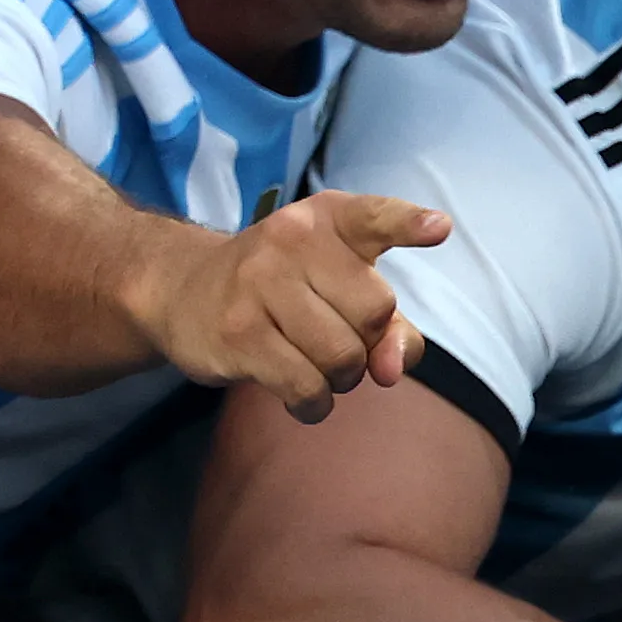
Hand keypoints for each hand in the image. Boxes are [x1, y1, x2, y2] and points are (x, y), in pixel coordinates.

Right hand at [131, 189, 447, 413]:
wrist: (183, 290)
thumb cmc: (279, 289)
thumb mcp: (334, 284)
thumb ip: (388, 324)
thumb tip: (391, 369)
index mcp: (326, 219)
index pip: (374, 217)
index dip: (408, 224)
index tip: (438, 230)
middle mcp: (292, 241)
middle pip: (376, 311)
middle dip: (369, 343)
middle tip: (339, 343)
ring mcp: (259, 284)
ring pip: (342, 356)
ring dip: (342, 378)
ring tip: (317, 367)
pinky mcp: (237, 334)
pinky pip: (305, 386)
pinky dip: (315, 404)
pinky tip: (303, 397)